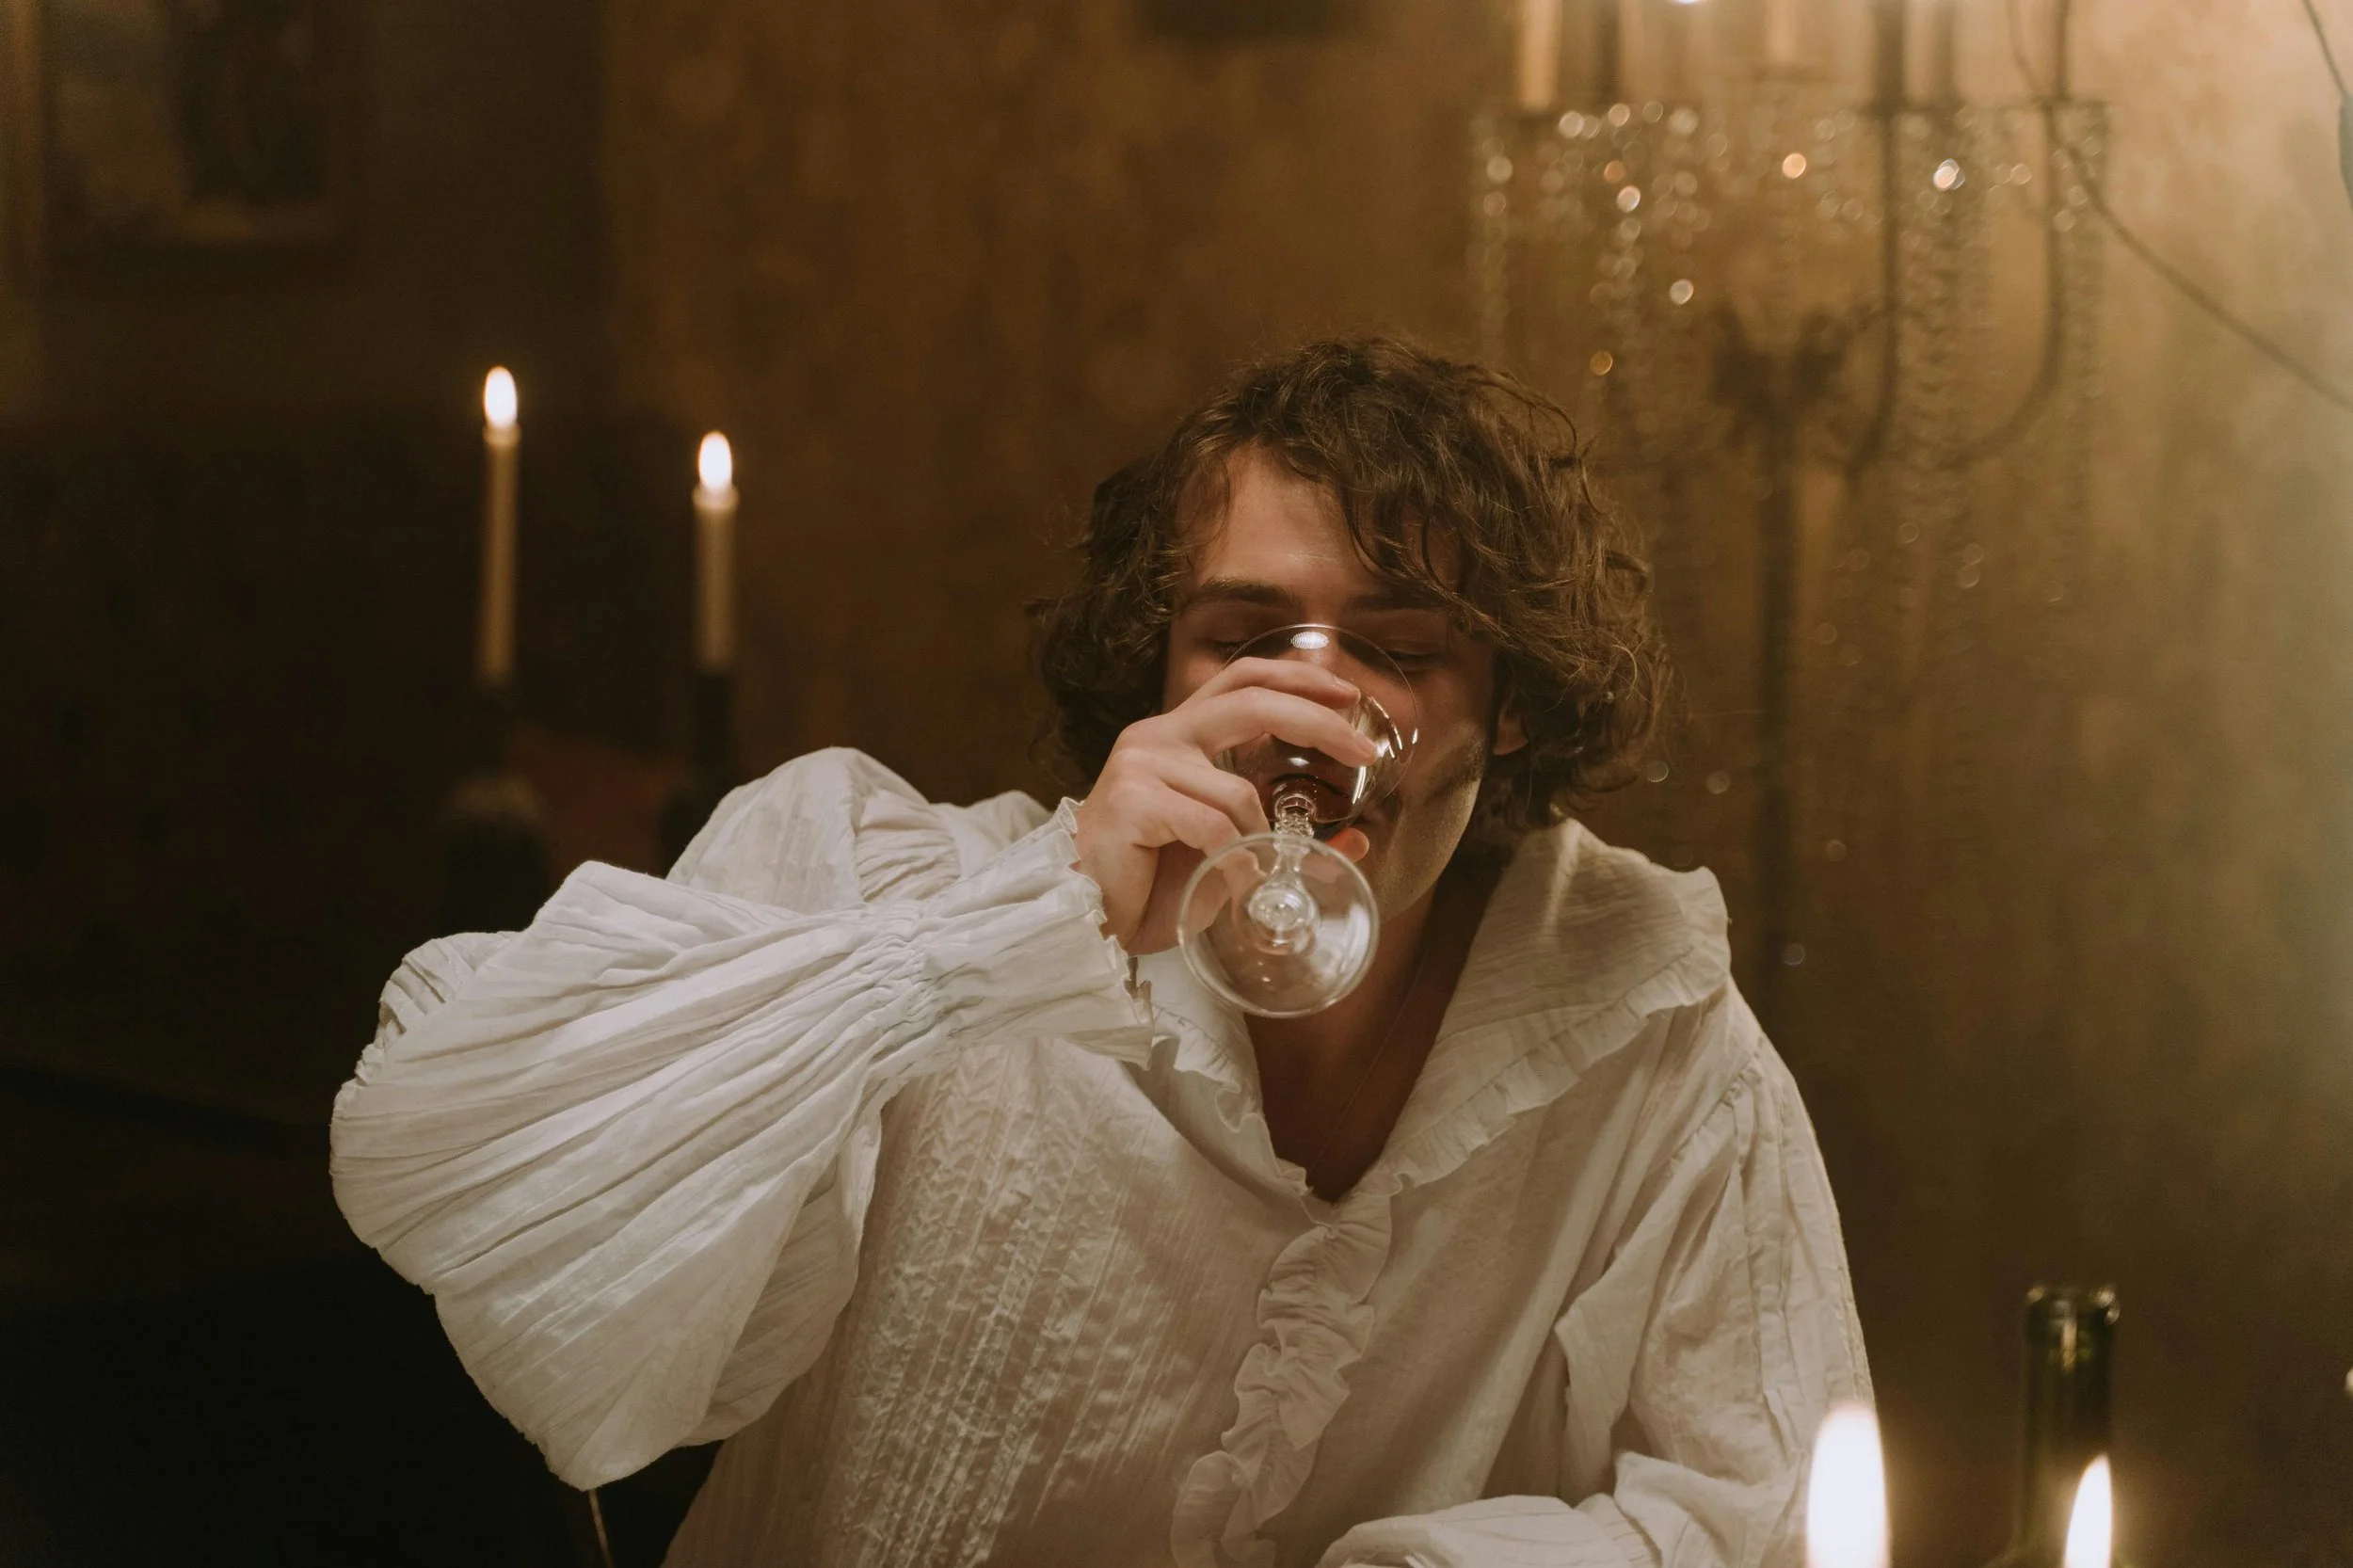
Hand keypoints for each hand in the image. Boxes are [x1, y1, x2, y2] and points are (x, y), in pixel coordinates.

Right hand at [1074, 658, 1377, 954]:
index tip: (1349, 694)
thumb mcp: (1228, 849)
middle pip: (1251, 701)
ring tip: (1250, 877)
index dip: (1298, 677)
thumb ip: (1281, 834)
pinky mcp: (1131, 801)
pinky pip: (1212, 828)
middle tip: (1363, 753)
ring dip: (1258, 841)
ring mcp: (1140, 764)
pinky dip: (1235, 862)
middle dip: (1317, 722)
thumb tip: (1356, 842)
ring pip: (1237, 791)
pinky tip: (1231, 884)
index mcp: (1178, 734)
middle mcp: (1157, 735)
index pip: (1243, 679)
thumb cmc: (1152, 883)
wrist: (1089, 916)